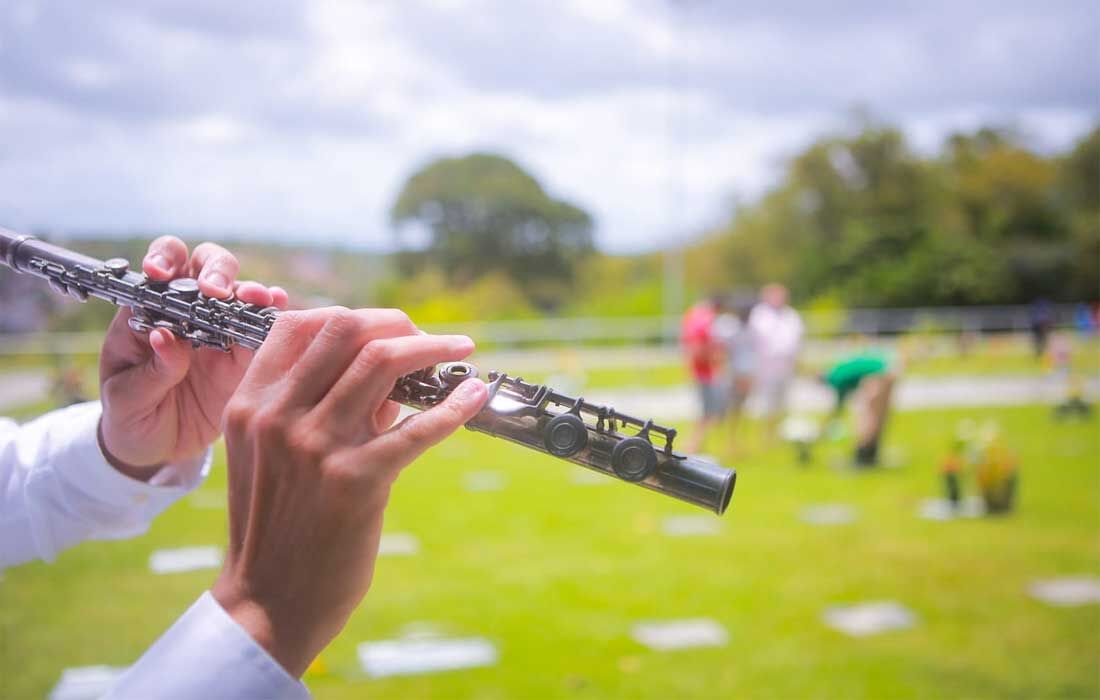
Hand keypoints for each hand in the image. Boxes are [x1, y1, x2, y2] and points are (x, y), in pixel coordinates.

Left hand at [98, 236, 289, 477]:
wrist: (158, 451)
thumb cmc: (130, 417)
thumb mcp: (126, 400)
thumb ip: (149, 372)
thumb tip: (166, 338)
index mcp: (150, 311)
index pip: (160, 269)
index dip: (164, 260)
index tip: (161, 274)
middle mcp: (188, 312)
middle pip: (207, 267)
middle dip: (216, 270)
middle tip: (216, 290)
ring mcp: (220, 332)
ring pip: (241, 295)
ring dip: (251, 291)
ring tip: (260, 299)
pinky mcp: (245, 358)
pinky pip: (263, 333)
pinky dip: (275, 319)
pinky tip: (281, 311)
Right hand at [210, 307, 487, 676]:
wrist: (268, 602)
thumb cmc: (278, 526)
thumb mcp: (275, 456)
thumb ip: (322, 408)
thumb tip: (394, 376)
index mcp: (252, 404)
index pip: (300, 324)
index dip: (352, 316)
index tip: (387, 327)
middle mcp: (279, 416)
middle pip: (345, 329)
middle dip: (396, 322)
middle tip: (429, 338)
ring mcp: (316, 445)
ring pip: (382, 361)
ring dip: (432, 348)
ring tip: (461, 351)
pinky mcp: (356, 480)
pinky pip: (418, 427)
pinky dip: (455, 405)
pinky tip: (476, 395)